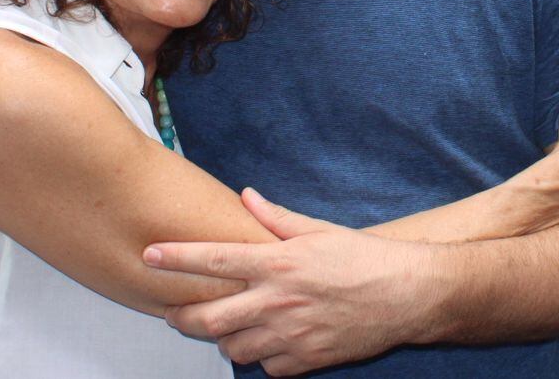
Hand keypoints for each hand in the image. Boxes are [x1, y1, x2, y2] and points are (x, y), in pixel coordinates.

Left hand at [149, 189, 440, 375]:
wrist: (408, 295)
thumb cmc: (365, 258)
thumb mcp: (319, 229)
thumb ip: (277, 218)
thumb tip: (247, 197)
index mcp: (278, 262)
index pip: (214, 259)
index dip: (176, 258)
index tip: (150, 255)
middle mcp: (278, 300)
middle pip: (209, 318)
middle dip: (181, 317)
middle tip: (174, 312)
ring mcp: (290, 334)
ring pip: (232, 347)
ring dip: (223, 338)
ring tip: (226, 326)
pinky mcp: (306, 360)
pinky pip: (266, 367)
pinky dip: (260, 357)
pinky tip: (267, 342)